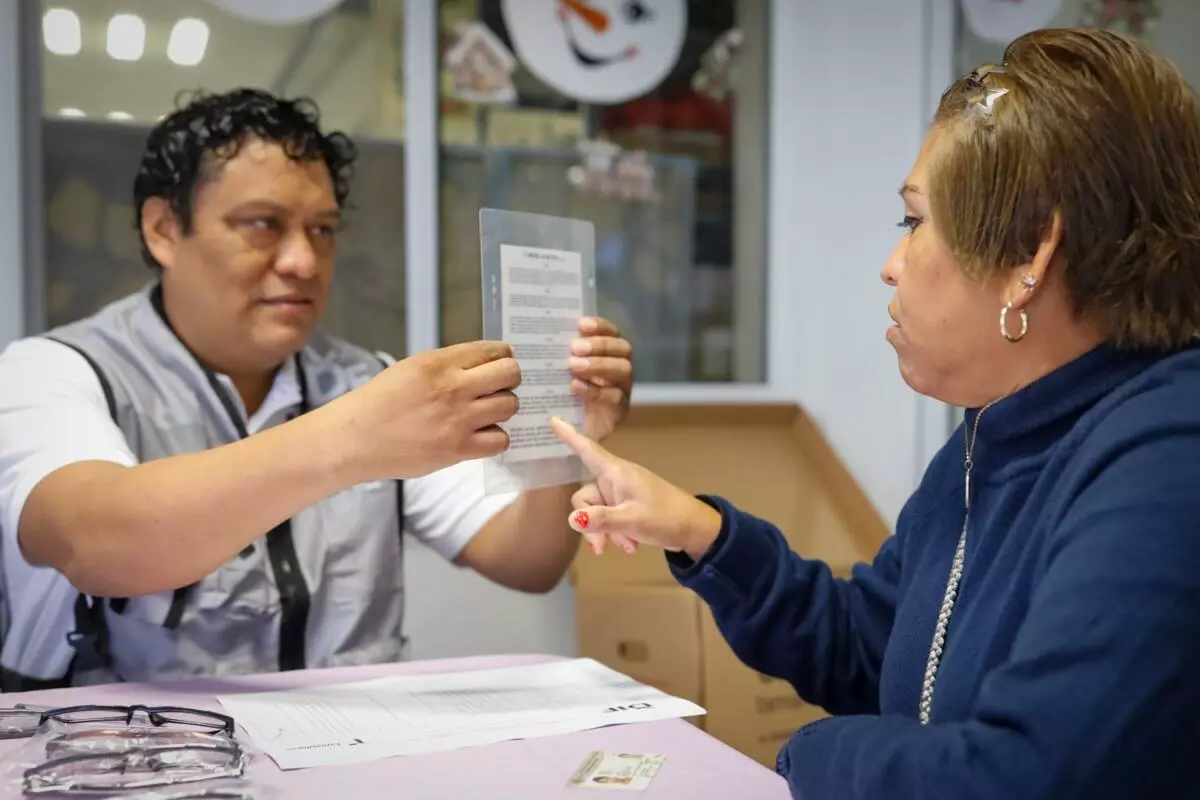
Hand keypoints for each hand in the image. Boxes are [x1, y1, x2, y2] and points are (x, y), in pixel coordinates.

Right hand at [337, 340, 520, 479]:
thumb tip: (485, 364)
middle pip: (510, 374)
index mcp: (439, 362)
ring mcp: (458, 420)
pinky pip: (501, 440)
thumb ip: (449, 364)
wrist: (356, 438)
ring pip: (510, 406)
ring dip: (502, 408)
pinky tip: (481, 436)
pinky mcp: (458, 449)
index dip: (503, 356)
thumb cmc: (381, 401)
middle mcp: (453, 387)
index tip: (500, 363)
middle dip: (509, 379)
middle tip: (498, 387)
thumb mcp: (412, 368)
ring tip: (486, 413)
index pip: (493, 350)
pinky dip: (495, 438)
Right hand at [550, 417, 721, 559]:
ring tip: (627, 546)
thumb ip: (601, 519)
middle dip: (589, 523)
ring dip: (605, 532)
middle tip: (601, 547)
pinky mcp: (627, 507)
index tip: (553, 419)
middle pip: (585, 497)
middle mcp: (616, 480)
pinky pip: (609, 518)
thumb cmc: (666, 516)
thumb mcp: (631, 520)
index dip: (569, 435)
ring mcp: (621, 494)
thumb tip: (573, 520)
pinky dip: (617, 533)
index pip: (587, 449)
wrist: (694, 529)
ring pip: (596, 513)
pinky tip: (631, 545)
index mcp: (616, 473)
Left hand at [568, 317, 631, 440]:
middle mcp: (621, 367)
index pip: (612, 332)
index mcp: (610, 353)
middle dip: (599, 345)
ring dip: (599, 365)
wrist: (571, 430)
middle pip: (622, 349)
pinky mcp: (620, 410)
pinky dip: (594, 390)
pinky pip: (614, 397)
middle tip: (575, 347)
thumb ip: (561, 354)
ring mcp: (623, 389)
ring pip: (622, 370)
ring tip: (574, 365)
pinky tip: (575, 386)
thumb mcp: (562, 371)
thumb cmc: (565, 393)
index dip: (600, 326)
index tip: (581, 324)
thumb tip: (542, 334)